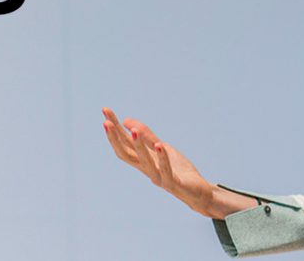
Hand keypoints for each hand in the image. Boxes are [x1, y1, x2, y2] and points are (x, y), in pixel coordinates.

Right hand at [101, 107, 216, 216]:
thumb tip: (127, 121)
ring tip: (134, 130)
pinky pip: (166, 171)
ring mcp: (159, 177)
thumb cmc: (178, 171)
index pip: (124, 143)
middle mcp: (147, 169)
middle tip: (106, 123)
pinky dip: (162, 158)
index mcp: (143, 161)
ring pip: (145, 162)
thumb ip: (147, 137)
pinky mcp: (173, 183)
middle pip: (127, 154)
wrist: (198, 193)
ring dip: (139, 146)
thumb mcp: (162, 148)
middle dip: (116, 139)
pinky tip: (159, 145)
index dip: (114, 128)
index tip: (105, 110)